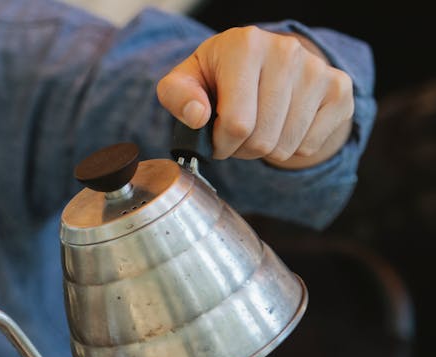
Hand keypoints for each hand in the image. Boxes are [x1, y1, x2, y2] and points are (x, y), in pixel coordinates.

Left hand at [157, 26, 353, 168]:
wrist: (264, 63)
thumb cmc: (219, 77)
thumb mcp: (186, 82)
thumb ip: (178, 96)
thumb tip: (198, 116)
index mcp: (245, 46)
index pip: (237, 124)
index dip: (222, 145)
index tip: (216, 137)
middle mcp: (286, 51)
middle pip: (262, 140)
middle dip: (243, 149)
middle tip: (238, 134)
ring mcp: (316, 69)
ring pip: (285, 146)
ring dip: (266, 150)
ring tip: (259, 128)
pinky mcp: (339, 89)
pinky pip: (309, 146)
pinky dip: (292, 148)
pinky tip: (284, 125)